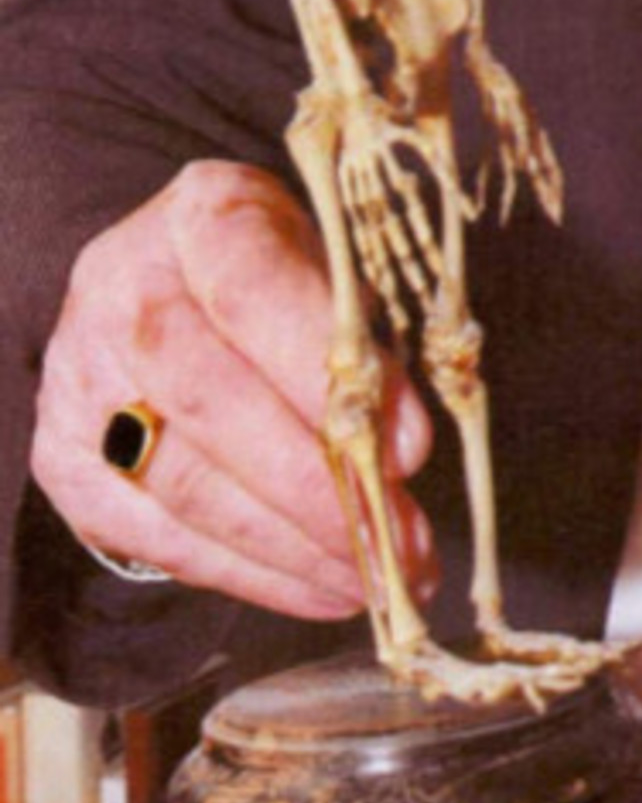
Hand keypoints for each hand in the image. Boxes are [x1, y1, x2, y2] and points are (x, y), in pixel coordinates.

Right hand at [31, 161, 434, 619]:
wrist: (163, 286)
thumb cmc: (276, 275)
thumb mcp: (328, 266)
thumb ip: (362, 338)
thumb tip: (399, 447)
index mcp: (201, 215)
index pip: (253, 290)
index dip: (327, 374)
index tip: (411, 447)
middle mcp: (123, 291)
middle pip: (211, 400)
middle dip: (319, 489)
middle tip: (403, 545)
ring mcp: (82, 381)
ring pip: (186, 484)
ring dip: (293, 548)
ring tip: (376, 579)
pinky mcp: (68, 463)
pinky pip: (161, 538)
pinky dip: (250, 574)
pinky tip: (320, 588)